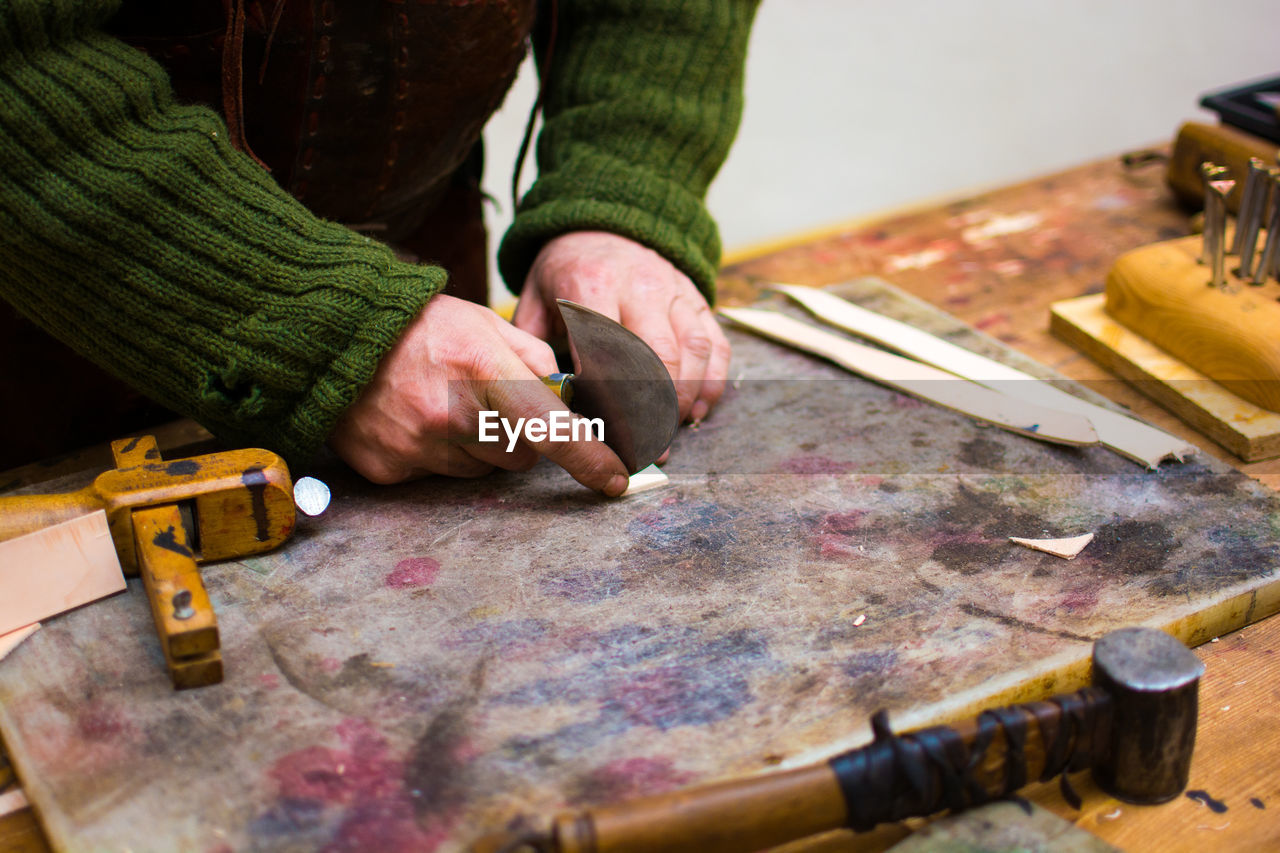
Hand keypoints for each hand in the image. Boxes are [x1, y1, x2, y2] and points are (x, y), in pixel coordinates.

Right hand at [329, 294, 629, 494]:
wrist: (332, 336)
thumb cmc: (418, 326)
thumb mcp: (484, 324)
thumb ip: (532, 359)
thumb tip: (565, 395)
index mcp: (483, 370)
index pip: (553, 429)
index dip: (590, 458)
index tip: (616, 479)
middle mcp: (451, 415)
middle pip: (521, 457)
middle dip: (520, 437)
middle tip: (489, 403)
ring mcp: (417, 447)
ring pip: (481, 470)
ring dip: (477, 447)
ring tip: (445, 406)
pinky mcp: (388, 469)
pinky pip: (437, 476)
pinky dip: (436, 454)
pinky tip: (414, 420)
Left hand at [513, 231, 729, 424]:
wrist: (604, 224)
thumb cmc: (565, 273)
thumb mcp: (534, 297)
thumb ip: (530, 346)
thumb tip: (537, 399)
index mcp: (592, 284)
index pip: (605, 350)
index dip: (607, 398)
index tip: (601, 434)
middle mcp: (640, 285)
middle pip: (655, 356)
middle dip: (649, 409)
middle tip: (640, 448)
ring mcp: (674, 291)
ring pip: (691, 352)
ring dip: (682, 400)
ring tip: (667, 435)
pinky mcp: (698, 299)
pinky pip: (715, 344)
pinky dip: (711, 383)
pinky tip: (695, 411)